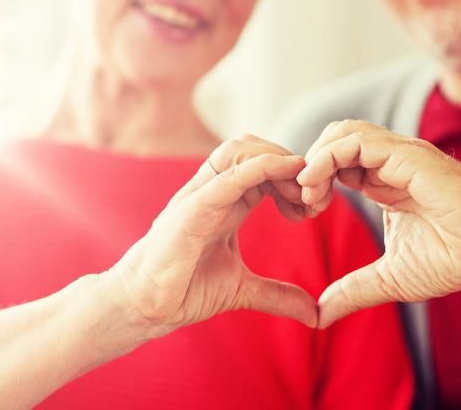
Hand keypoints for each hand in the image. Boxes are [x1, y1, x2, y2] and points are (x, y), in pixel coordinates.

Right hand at [109, 135, 317, 337]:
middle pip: (255, 147)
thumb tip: (315, 314)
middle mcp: (214, 191)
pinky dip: (259, 167)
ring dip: (278, 160)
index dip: (294, 177)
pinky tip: (284, 173)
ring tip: (300, 192)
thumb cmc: (184, 289)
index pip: (264, 165)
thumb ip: (278, 295)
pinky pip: (227, 176)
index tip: (315, 206)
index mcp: (227, 201)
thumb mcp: (243, 290)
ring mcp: (200, 195)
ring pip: (239, 149)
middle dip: (291, 163)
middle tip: (313, 198)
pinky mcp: (190, 209)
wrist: (145, 306)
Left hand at [297, 120, 460, 327]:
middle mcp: (390, 162)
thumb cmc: (457, 259)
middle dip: (309, 165)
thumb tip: (320, 316)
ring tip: (307, 193)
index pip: (336, 162)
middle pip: (334, 138)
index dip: (313, 180)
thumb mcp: (391, 278)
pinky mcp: (410, 157)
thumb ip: (354, 290)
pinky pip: (358, 141)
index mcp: (384, 181)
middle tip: (302, 201)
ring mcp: (401, 156)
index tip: (303, 211)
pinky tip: (318, 186)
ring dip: (316, 158)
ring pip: (343, 132)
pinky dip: (328, 157)